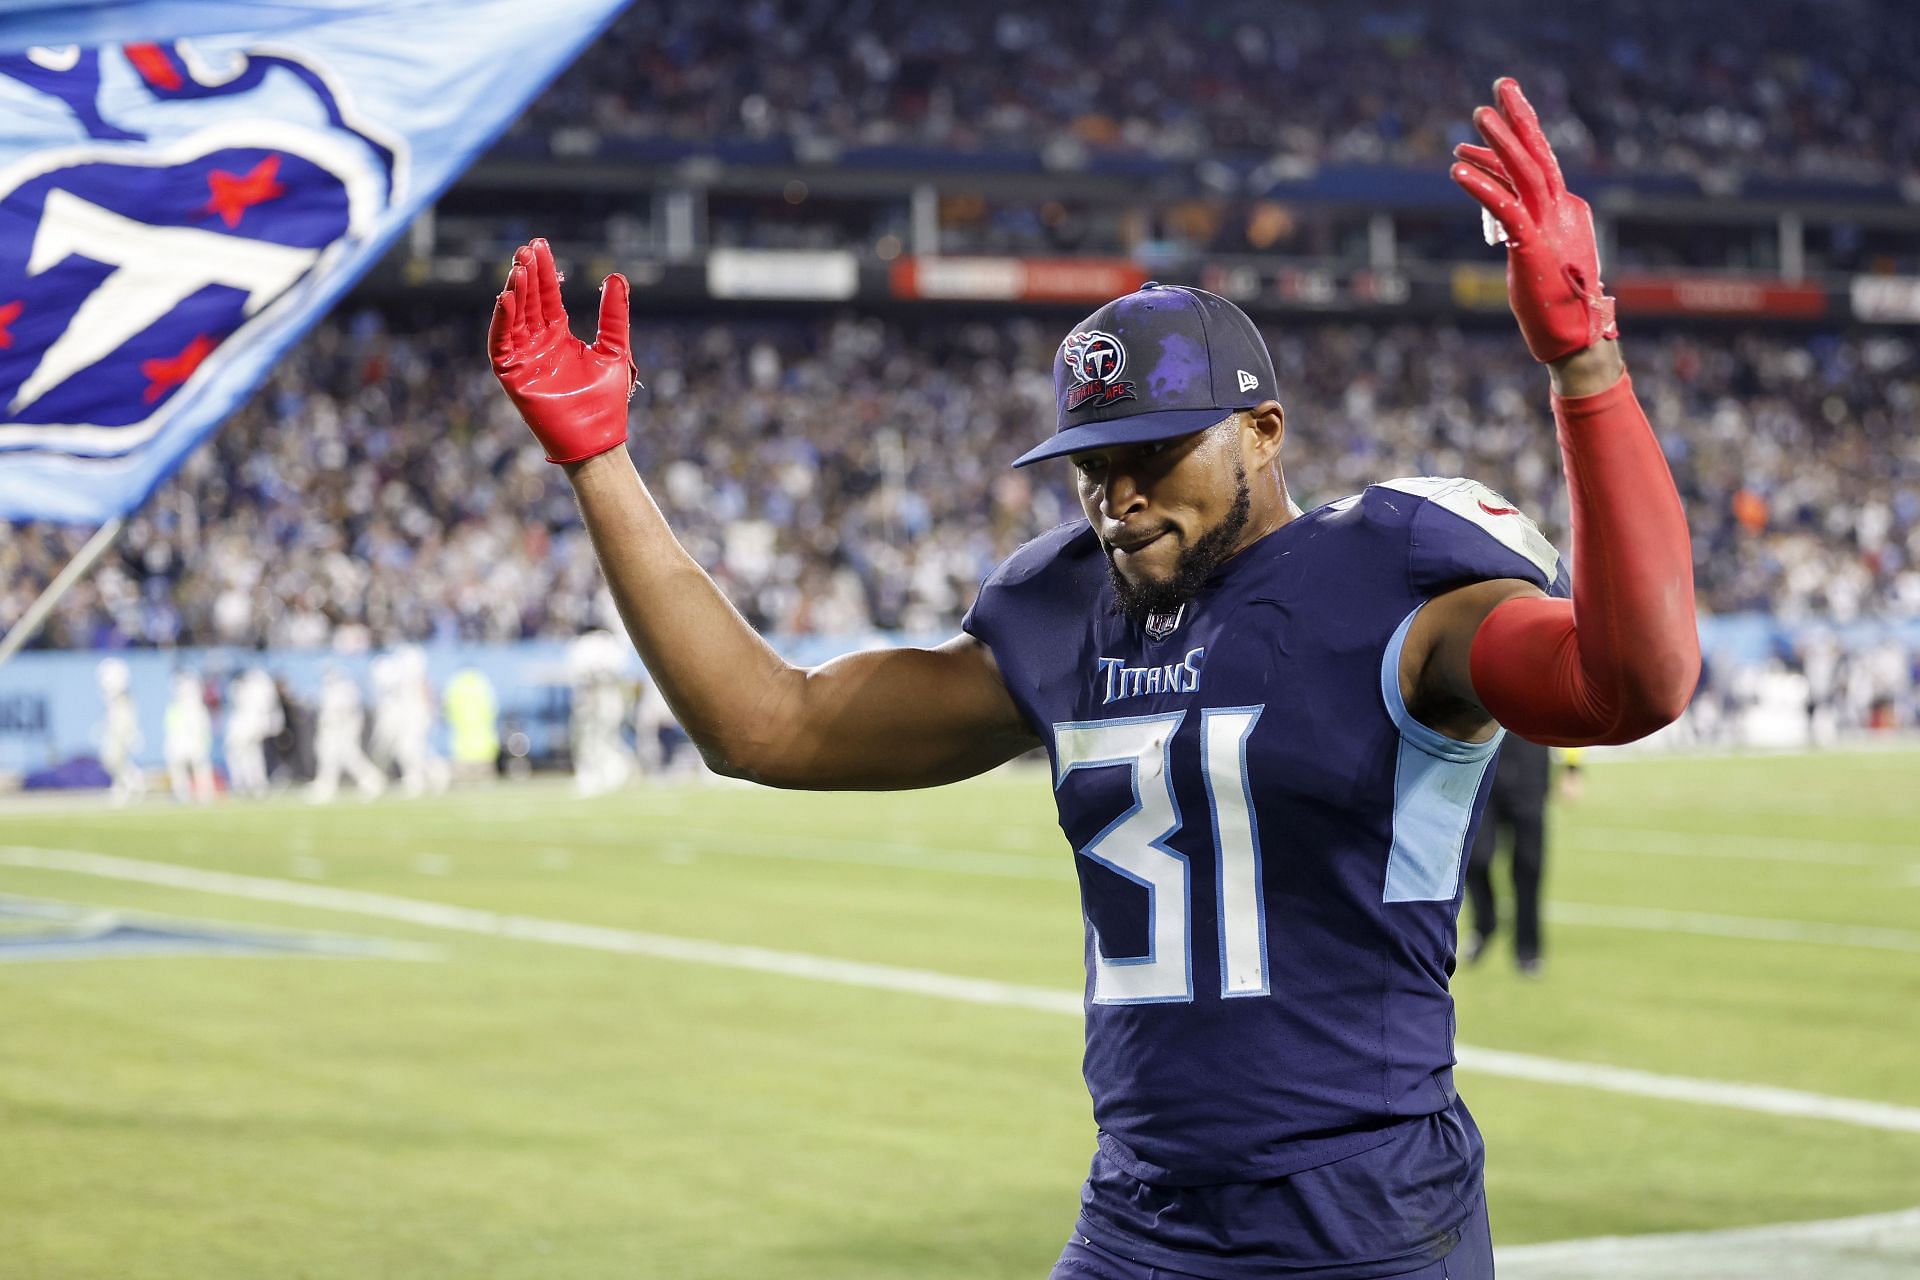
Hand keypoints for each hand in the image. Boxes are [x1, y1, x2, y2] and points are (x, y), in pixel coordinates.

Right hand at [488, 238, 637, 463]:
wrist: (599, 438)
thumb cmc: (607, 400)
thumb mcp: (614, 347)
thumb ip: (613, 314)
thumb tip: (616, 276)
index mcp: (559, 336)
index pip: (547, 296)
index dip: (544, 272)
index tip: (541, 245)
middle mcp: (537, 344)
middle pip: (528, 302)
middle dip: (526, 275)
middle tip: (526, 249)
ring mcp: (523, 358)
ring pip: (513, 318)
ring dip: (514, 292)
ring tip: (518, 267)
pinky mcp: (512, 375)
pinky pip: (501, 343)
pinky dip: (502, 321)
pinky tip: (507, 297)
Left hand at [1450, 77, 1617, 363]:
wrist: (1574, 341)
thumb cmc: (1552, 305)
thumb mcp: (1535, 257)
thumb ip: (1522, 230)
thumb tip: (1500, 217)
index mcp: (1567, 211)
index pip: (1534, 169)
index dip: (1503, 149)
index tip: (1473, 140)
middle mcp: (1563, 211)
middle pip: (1539, 154)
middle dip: (1518, 118)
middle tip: (1500, 87)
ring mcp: (1552, 227)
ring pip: (1525, 171)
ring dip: (1498, 142)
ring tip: (1474, 119)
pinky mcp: (1534, 247)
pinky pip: (1506, 208)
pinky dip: (1481, 186)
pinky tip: (1457, 171)